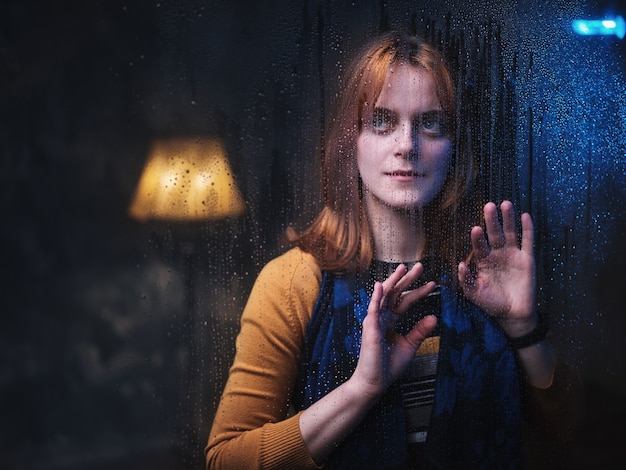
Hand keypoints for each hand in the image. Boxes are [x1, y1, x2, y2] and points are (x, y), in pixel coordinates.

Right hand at [352, 263, 437, 397]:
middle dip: (407, 279)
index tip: (433, 284)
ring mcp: (374, 321)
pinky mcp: (370, 328)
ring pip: (384, 296)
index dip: (418, 292)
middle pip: (395, 293)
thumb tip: (434, 317)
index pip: (405, 302)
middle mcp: (381, 317)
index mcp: (390, 321)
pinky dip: (377, 297)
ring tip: (403, 268)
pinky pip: (373, 309)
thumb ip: (420, 331)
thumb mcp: (410, 345)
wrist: (374, 382)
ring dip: (393, 281)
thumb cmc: (388, 365)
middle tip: (420, 266)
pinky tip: (382, 286)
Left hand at [458, 201, 536, 336]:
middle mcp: (497, 254)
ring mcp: (512, 255)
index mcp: (483, 261)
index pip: (479, 245)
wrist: (512, 314)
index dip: (478, 238)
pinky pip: (527, 241)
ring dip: (508, 219)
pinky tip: (524, 216)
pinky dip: (527, 229)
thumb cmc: (491, 303)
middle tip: (488, 206)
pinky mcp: (527, 259)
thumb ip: (466, 280)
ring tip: (505, 204)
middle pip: (494, 234)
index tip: (476, 229)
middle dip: (491, 221)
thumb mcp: (474, 293)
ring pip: (510, 233)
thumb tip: (460, 264)